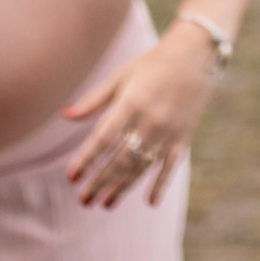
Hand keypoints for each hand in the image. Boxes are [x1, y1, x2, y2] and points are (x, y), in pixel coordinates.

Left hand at [61, 22, 222, 207]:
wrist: (194, 56)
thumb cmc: (151, 65)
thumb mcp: (120, 76)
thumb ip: (93, 99)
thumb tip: (64, 115)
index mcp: (130, 103)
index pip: (103, 138)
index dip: (86, 159)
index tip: (71, 177)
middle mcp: (149, 121)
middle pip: (120, 158)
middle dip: (100, 181)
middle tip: (83, 200)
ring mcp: (167, 132)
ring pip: (142, 166)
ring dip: (123, 187)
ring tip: (105, 204)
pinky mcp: (182, 137)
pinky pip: (170, 166)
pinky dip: (161, 184)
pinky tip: (150, 202)